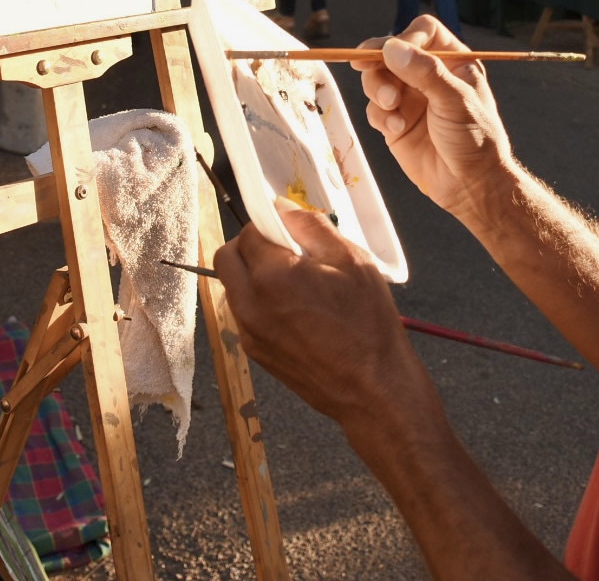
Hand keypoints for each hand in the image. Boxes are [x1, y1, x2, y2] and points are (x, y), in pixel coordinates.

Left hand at [213, 200, 419, 426]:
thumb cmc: (368, 323)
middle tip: (284, 251)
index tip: (289, 231)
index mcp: (271, 276)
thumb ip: (311, 226)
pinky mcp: (256, 353)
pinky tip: (297, 312)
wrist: (372, 389)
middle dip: (249, 247)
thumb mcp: (351, 260)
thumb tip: (282, 209)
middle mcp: (250, 304)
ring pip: (233, 288)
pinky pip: (246, 315)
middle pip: (226, 258)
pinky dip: (261, 303)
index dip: (269, 226)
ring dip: (253, 275)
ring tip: (296, 285)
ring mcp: (249, 332)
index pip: (248, 233)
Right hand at [358, 17, 515, 224]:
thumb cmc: (475, 140)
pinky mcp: (395, 122)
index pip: (424, 32)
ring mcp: (410, 98)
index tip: (392, 54)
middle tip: (364, 68)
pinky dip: (380, 116)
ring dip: (377, 90)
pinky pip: (375, 109)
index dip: (405, 38)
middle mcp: (429, 76)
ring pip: (377, 78)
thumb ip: (425, 72)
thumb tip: (391, 47)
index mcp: (453, 62)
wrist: (470, 186)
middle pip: (391, 52)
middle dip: (378, 63)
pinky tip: (397, 129)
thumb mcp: (455, 100)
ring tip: (391, 108)